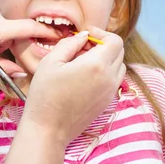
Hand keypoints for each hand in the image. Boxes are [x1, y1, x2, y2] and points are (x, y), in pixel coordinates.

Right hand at [21, 27, 125, 147]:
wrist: (49, 129)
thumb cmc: (45, 95)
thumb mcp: (51, 62)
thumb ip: (70, 44)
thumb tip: (84, 36)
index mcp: (96, 65)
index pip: (115, 40)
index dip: (101, 34)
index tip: (86, 36)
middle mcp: (109, 78)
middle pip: (119, 52)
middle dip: (104, 45)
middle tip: (83, 47)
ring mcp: (110, 91)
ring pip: (119, 66)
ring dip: (106, 58)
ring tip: (83, 62)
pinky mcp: (107, 102)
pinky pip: (114, 80)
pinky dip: (105, 72)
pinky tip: (85, 76)